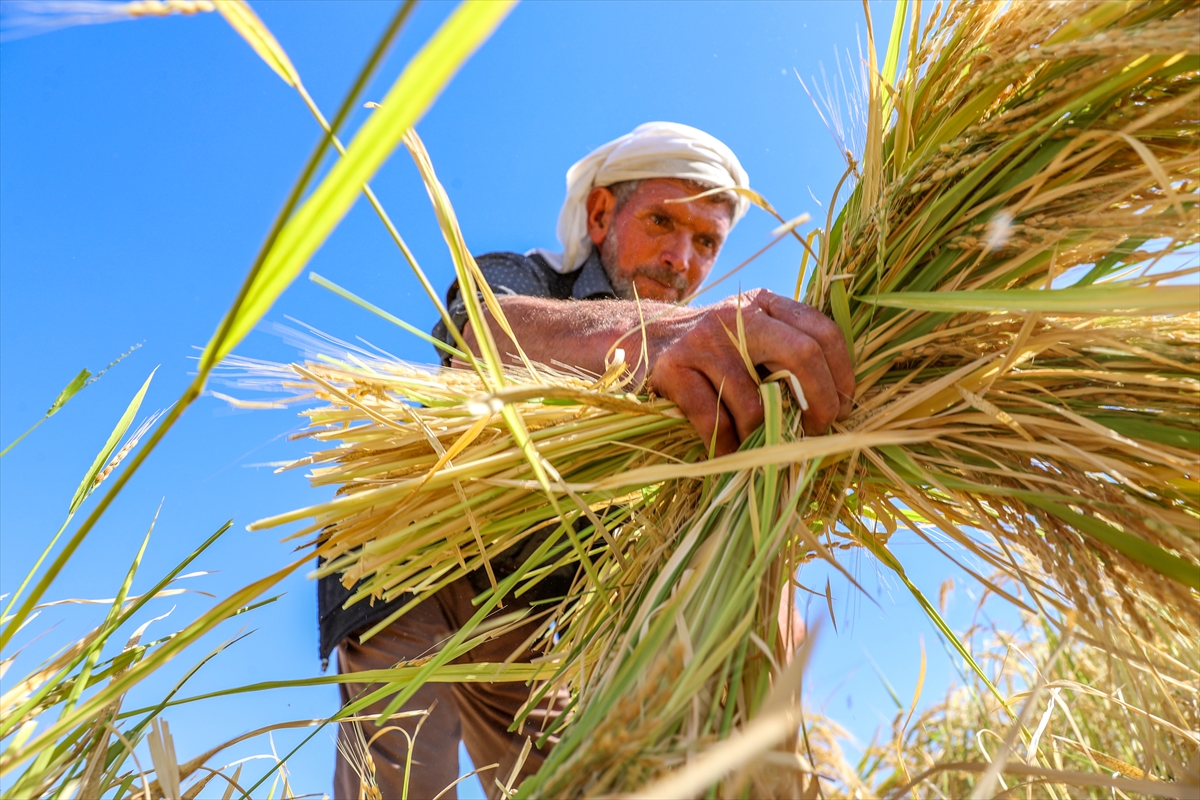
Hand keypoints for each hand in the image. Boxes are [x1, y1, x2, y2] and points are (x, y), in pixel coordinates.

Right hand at [646, 289, 853, 455]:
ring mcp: (703, 341)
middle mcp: (737, 316)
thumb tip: (838, 403)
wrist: (640, 340)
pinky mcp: (673, 369)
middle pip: (801, 355)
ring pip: (755, 401)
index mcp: (765, 304)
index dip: (842, 374)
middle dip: (819, 403)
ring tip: (765, 448)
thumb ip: (787, 353)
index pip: (822, 331)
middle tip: (817, 432)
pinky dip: (728, 446)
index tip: (843, 409)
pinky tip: (732, 453)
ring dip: (765, 436)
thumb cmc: (711, 351)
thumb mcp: (751, 337)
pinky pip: (713, 420)